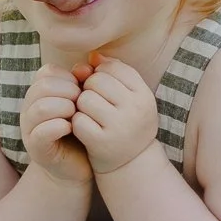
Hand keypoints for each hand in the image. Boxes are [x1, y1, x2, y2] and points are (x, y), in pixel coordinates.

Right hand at [20, 63, 93, 185]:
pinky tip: (71, 128)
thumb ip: (83, 83)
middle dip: (67, 91)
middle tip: (82, 103)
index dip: (67, 77)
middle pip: (42, 87)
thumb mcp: (83, 103)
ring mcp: (29, 129)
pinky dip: (58, 127)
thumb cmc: (81, 129)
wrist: (77, 165)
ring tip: (77, 115)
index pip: (46, 72)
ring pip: (40, 108)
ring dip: (63, 108)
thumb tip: (85, 66)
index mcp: (38, 94)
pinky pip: (41, 132)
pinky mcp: (35, 149)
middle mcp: (29, 108)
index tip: (82, 89)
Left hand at [71, 55, 158, 174]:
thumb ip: (113, 73)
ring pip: (84, 99)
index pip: (112, 68)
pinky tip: (85, 129)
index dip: (100, 75)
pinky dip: (77, 123)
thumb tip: (92, 55)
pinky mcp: (101, 143)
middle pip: (96, 81)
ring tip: (89, 115)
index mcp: (144, 95)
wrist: (131, 164)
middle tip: (93, 103)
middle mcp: (135, 110)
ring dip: (81, 106)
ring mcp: (119, 127)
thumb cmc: (128, 123)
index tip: (102, 88)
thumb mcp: (129, 97)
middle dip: (89, 89)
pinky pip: (78, 120)